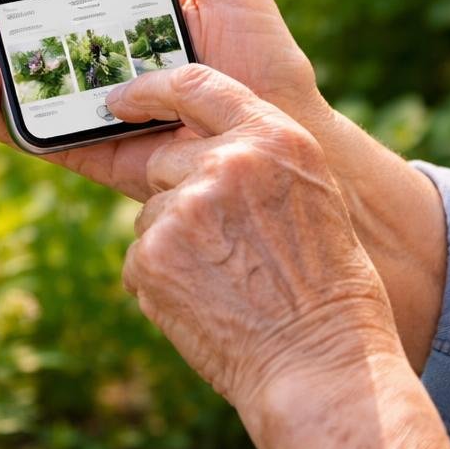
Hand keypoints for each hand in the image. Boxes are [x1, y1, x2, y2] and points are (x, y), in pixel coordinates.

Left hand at [108, 65, 449, 448]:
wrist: (320, 364)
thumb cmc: (327, 289)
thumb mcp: (313, 199)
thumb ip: (259, 163)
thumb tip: (205, 153)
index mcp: (275, 139)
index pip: (197, 84)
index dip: (150, 88)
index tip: (122, 98)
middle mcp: (227, 163)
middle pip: (166, 159)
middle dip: (179, 194)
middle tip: (220, 245)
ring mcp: (186, 207)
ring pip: (152, 213)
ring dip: (174, 243)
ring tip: (225, 283)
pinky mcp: (154, 254)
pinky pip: (140, 257)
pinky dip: (161, 281)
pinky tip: (204, 304)